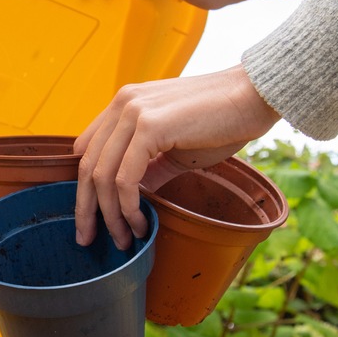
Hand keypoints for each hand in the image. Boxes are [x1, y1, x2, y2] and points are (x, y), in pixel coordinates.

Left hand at [74, 65, 279, 248]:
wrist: (254, 97)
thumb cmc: (221, 122)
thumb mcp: (175, 148)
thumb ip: (148, 168)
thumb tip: (132, 198)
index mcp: (124, 104)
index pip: (87, 150)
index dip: (83, 187)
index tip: (90, 217)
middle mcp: (122, 104)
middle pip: (86, 166)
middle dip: (85, 209)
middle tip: (87, 239)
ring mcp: (133, 112)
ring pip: (102, 176)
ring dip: (110, 215)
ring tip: (124, 239)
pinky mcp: (150, 125)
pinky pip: (126, 178)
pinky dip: (129, 208)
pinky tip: (141, 224)